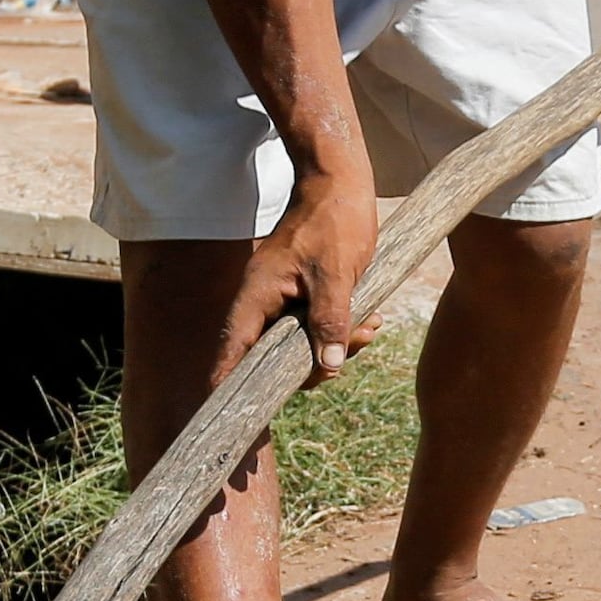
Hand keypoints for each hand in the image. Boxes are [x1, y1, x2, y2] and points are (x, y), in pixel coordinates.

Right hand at [227, 168, 379, 380]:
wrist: (339, 180)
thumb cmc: (334, 221)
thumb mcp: (336, 275)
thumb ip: (330, 322)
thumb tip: (327, 368)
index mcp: (256, 298)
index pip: (232, 354)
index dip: (230, 388)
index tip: (234, 419)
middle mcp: (261, 302)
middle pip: (274, 359)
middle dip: (314, 364)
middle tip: (355, 347)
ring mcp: (280, 298)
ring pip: (298, 343)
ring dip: (334, 345)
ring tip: (371, 329)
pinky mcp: (300, 293)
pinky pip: (312, 325)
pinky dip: (338, 329)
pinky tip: (369, 320)